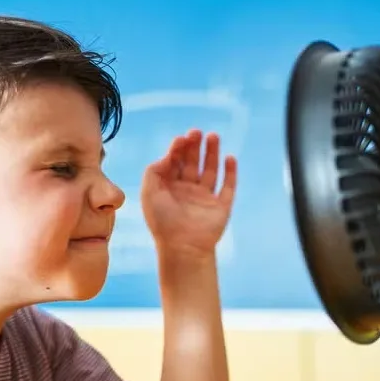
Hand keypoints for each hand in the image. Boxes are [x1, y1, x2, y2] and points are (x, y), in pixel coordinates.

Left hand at [141, 129, 236, 257]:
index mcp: (169, 188)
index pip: (174, 162)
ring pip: (210, 170)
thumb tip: (168, 155)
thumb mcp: (149, 193)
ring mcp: (205, 198)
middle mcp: (187, 191)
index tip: (181, 138)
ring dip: (212, 153)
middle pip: (193, 162)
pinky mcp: (221, 206)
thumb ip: (154, 170)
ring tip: (213, 136)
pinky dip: (230, 172)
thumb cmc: (162, 222)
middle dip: (195, 146)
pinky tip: (229, 158)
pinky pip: (228, 186)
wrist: (182, 248)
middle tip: (197, 132)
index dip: (177, 148)